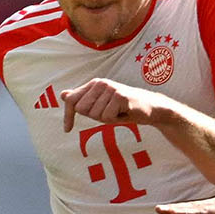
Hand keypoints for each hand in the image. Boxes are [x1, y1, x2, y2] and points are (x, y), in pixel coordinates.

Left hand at [60, 77, 177, 132]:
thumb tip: (63, 95)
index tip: (67, 129)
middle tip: (110, 113)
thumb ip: (83, 99)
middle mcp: (100, 83)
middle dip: (94, 117)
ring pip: (95, 115)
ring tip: (119, 112)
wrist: (151, 107)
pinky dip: (115, 120)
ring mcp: (110, 89)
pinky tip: (124, 113)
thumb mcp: (102, 104)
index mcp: (94, 84)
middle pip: (82, 109)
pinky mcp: (119, 96)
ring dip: (107, 119)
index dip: (68, 116)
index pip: (72, 100)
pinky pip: (107, 117)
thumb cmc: (125, 107)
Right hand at [155, 191, 214, 213]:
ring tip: (164, 209)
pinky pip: (203, 203)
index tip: (171, 212)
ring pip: (198, 203)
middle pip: (196, 205)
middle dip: (177, 208)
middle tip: (159, 209)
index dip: (186, 211)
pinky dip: (191, 205)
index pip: (204, 210)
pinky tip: (181, 208)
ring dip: (181, 206)